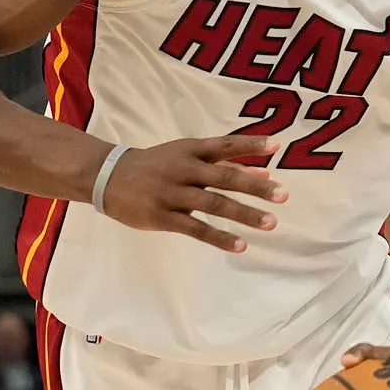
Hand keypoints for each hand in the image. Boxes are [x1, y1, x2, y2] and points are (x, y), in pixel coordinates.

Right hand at [102, 135, 287, 253]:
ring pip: (213, 203)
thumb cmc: (155, 166)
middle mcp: (184, 169)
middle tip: (283, 194)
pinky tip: (240, 245)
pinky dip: (219, 237)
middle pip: (224, 176)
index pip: (225, 144)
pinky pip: (196, 229)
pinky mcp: (163, 216)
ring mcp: (173, 193)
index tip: (277, 146)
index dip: (250, 144)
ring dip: (244, 213)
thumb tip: (263, 171)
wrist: (107, 176)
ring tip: (270, 222)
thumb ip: (223, 165)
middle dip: (255, 186)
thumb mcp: (186, 158)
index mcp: (190, 151)